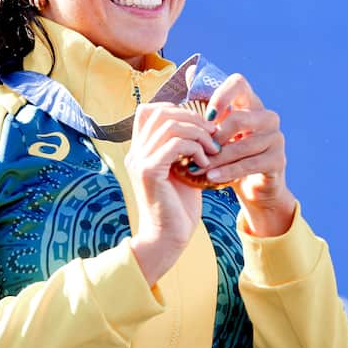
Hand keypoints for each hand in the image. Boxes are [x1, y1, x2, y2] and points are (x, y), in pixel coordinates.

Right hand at [124, 101, 220, 284]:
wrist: (168, 238)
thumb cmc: (178, 207)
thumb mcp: (181, 170)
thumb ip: (183, 148)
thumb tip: (201, 126)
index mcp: (140, 150)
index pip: (149, 110)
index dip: (176, 110)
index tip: (199, 126)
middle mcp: (135, 152)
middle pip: (160, 112)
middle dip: (192, 119)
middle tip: (211, 136)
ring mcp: (139, 161)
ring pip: (170, 125)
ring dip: (197, 133)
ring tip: (211, 150)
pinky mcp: (149, 172)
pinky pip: (175, 144)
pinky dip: (195, 148)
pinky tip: (205, 162)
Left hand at [201, 74, 295, 237]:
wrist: (253, 186)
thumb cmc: (229, 153)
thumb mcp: (216, 129)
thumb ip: (204, 103)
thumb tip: (190, 70)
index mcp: (251, 102)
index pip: (238, 83)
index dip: (221, 95)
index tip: (206, 117)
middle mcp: (267, 116)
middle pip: (239, 118)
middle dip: (214, 136)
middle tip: (195, 149)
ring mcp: (276, 137)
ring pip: (243, 145)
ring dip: (217, 158)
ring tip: (197, 167)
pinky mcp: (278, 160)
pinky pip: (250, 164)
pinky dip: (229, 171)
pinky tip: (212, 177)